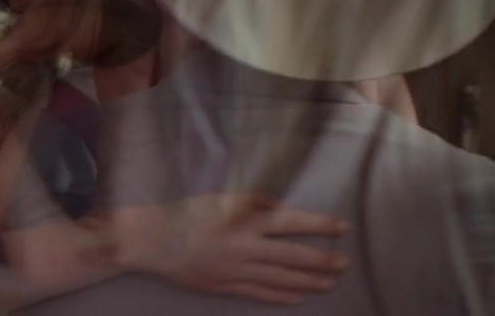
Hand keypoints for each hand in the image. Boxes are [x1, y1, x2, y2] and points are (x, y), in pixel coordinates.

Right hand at [111, 194, 349, 304]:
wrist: (150, 240)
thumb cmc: (184, 212)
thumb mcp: (220, 198)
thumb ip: (252, 202)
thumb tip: (281, 208)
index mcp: (244, 220)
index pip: (292, 223)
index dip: (320, 226)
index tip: (341, 228)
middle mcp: (244, 247)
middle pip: (293, 256)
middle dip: (323, 260)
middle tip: (344, 263)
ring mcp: (235, 270)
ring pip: (281, 279)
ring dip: (309, 281)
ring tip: (330, 283)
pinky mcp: (224, 286)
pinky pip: (260, 294)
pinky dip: (282, 296)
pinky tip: (299, 297)